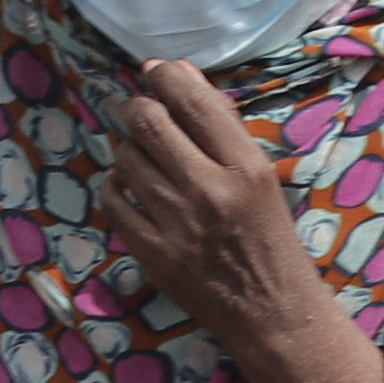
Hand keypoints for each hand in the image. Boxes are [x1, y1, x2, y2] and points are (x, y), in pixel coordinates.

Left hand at [104, 61, 326, 347]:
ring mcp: (176, 224)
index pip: (194, 102)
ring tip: (146, 156)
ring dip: (130, 148)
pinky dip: (117, 184)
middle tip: (144, 112)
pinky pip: (113, 198)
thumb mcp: (260, 176)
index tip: (155, 71)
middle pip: (149, 122)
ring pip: (126, 157)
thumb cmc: (269, 236)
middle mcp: (210, 191)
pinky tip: (132, 186)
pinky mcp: (152, 253)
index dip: (166, 76)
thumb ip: (221, 123)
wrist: (270, 311)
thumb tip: (178, 71)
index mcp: (246, 168)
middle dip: (140, 107)